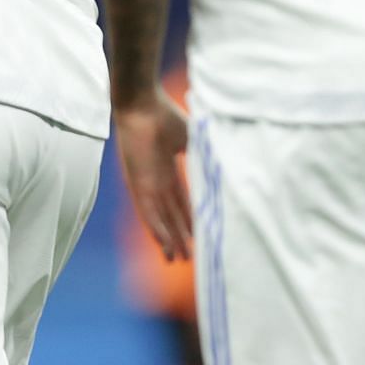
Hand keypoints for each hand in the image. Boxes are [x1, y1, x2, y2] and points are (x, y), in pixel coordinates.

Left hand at [115, 93, 193, 261]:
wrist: (143, 104)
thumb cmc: (165, 115)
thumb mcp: (191, 139)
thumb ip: (204, 156)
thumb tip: (226, 169)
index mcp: (168, 169)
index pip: (182, 201)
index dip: (190, 219)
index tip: (200, 235)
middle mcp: (157, 181)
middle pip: (171, 214)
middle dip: (180, 235)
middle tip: (189, 257)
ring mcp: (147, 184)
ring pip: (159, 219)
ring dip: (169, 239)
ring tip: (178, 259)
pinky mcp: (137, 185)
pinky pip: (147, 213)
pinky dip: (156, 230)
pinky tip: (164, 246)